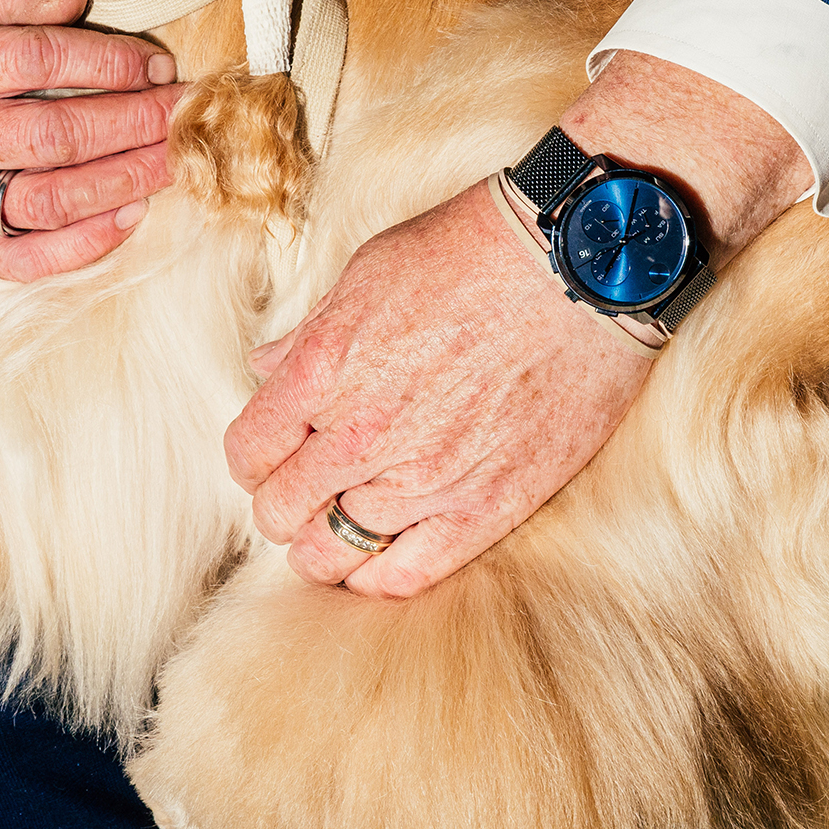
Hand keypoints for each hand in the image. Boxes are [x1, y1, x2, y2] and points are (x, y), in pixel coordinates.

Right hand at [0, 0, 184, 280]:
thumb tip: (71, 2)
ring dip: (124, 180)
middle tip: (182, 112)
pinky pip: (29, 259)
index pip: (35, 60)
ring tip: (173, 158)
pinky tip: (134, 213)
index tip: (159, 64)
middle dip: (132, 123)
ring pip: (50, 200)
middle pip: (53, 136)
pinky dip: (87, 243)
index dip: (108, 62)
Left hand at [227, 182, 653, 598]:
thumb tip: (269, 367)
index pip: (249, 449)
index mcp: (325, 368)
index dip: (252, 456)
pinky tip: (376, 559)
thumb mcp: (369, 270)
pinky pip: (406, 575)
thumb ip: (313, 333)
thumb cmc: (475, 250)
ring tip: (337, 526)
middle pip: (282, 510)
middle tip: (303, 490)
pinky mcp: (486, 507)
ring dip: (323, 544)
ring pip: (334, 553)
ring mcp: (426, 477)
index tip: (270, 454)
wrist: (580, 267)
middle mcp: (364, 432)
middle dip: (281, 503)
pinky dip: (375, 578)